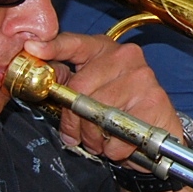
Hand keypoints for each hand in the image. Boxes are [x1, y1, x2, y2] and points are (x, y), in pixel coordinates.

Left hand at [23, 32, 183, 161]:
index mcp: (106, 49)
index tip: (32, 47)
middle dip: (73, 120)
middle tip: (77, 135)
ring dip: (93, 137)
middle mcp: (126, 57)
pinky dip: (113, 148)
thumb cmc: (122, 112)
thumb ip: (69, 82)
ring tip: (100, 140)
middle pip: (80, 88)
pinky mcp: (154, 102)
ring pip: (98, 113)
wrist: (159, 137)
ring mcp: (143, 78)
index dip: (52, 46)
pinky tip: (119, 144)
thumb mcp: (92, 93)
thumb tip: (43, 77)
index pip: (75, 43)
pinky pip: (118, 133)